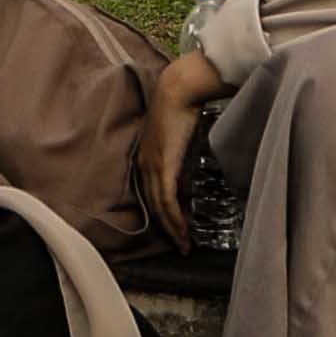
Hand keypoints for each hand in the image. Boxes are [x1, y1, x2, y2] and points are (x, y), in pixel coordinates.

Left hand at [136, 48, 222, 248]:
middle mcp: (144, 165)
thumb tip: (191, 174)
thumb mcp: (179, 138)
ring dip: (173, 228)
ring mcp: (151, 166)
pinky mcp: (162, 166)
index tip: (176, 228)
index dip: (163, 214)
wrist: (177, 91)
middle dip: (168, 228)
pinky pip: (166, 200)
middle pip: (154, 206)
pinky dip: (174, 218)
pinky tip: (183, 230)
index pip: (152, 194)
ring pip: (159, 207)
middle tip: (181, 245)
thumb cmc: (181, 108)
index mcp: (146, 158)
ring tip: (184, 244)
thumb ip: (180, 156)